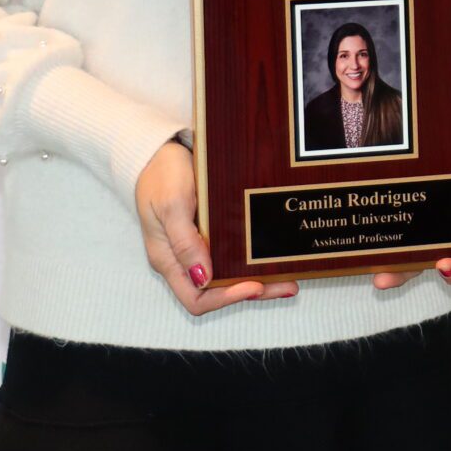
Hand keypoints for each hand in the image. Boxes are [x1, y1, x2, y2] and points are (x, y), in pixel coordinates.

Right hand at [134, 139, 293, 313]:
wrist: (160, 151)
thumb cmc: (161, 176)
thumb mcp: (171, 206)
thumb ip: (184, 243)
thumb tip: (203, 279)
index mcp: (169, 260)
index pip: (196, 298)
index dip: (225, 299)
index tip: (254, 286)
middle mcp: (184, 260)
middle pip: (218, 292)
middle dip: (252, 292)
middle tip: (287, 286)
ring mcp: (198, 249)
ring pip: (229, 277)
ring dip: (259, 280)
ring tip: (289, 278)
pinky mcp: (210, 235)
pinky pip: (232, 256)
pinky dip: (253, 261)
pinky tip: (274, 257)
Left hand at [370, 156, 450, 290]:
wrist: (445, 131)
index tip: (446, 267)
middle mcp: (445, 238)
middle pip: (439, 267)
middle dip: (425, 274)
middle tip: (425, 269)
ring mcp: (418, 232)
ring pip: (408, 261)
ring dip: (397, 274)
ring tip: (383, 278)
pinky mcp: (395, 221)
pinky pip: (386, 243)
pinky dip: (378, 254)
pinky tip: (369, 260)